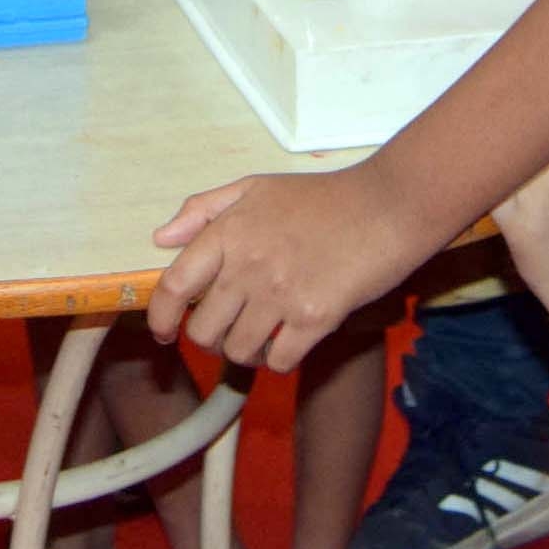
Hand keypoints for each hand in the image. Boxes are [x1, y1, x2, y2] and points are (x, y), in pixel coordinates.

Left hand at [147, 166, 431, 368]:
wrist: (387, 207)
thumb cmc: (323, 197)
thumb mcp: (256, 187)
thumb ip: (204, 210)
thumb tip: (162, 239)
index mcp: (229, 232)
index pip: (174, 287)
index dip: (161, 317)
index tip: (164, 330)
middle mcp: (249, 266)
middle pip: (203, 331)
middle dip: (210, 339)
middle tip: (228, 330)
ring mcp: (282, 294)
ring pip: (238, 352)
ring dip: (244, 352)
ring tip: (260, 336)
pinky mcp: (315, 319)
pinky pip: (279, 361)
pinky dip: (278, 360)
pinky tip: (287, 343)